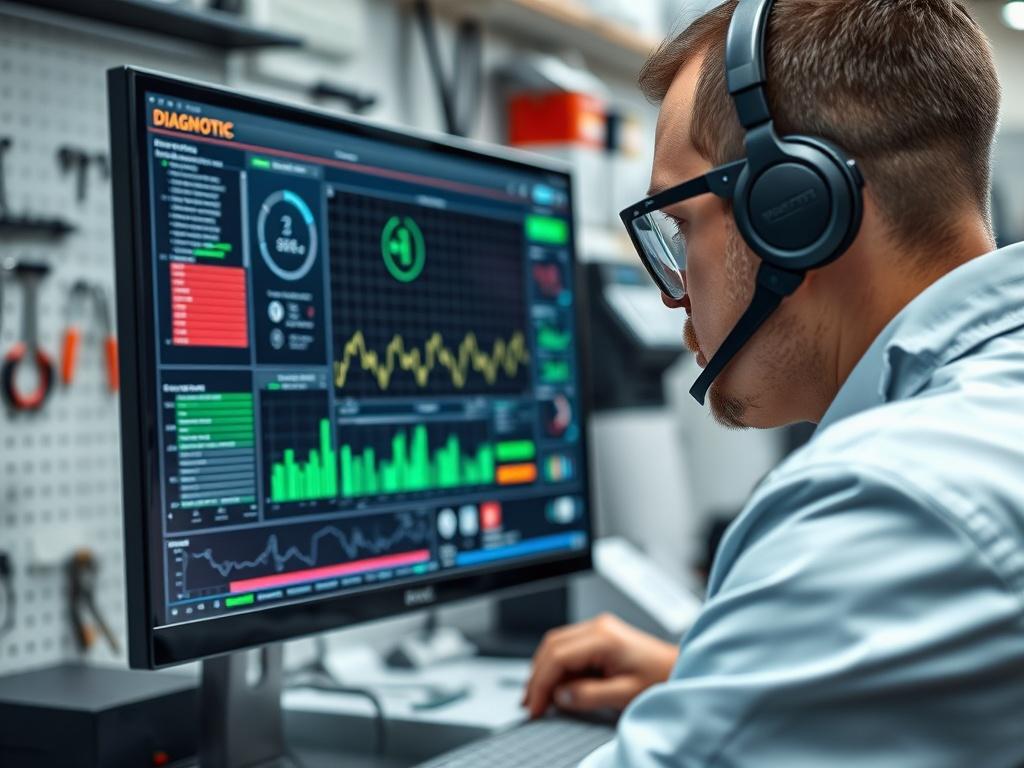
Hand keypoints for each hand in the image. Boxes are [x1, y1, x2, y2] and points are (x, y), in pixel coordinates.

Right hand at [522, 613, 678, 717]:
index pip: (557, 657)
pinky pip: (568, 646)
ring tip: (538, 698)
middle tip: (530, 704)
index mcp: (604, 637)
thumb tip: (560, 696)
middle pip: (551, 645)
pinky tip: (556, 685)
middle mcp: (598, 626)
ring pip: (556, 643)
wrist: (680, 668)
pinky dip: (557, 665)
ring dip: (544, 670)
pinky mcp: (600, 634)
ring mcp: (599, 627)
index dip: (541, 684)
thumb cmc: (661, 679)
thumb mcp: (625, 694)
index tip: (535, 707)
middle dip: (536, 676)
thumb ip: (589, 695)